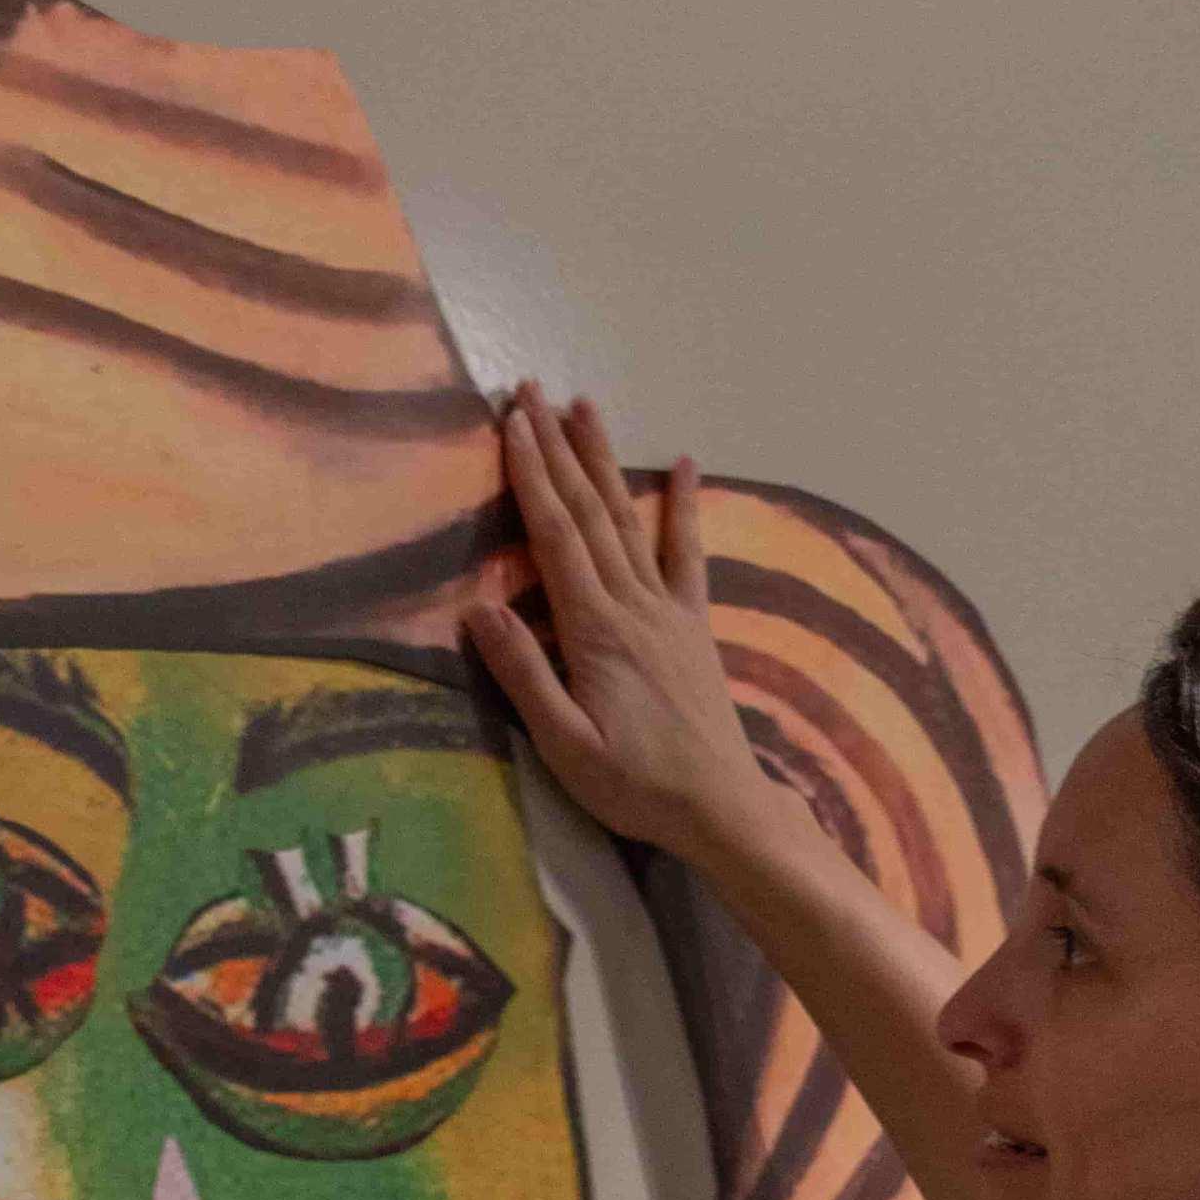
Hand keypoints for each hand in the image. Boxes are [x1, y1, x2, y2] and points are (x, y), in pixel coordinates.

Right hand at [461, 385, 771, 866]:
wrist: (720, 806)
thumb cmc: (634, 785)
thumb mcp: (563, 744)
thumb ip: (524, 674)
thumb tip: (479, 608)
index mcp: (595, 630)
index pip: (555, 536)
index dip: (531, 475)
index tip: (511, 423)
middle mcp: (634, 604)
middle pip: (589, 511)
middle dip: (557, 449)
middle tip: (530, 392)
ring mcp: (668, 609)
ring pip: (630, 519)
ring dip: (604, 460)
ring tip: (583, 407)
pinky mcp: (692, 624)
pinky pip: (688, 553)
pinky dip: (685, 506)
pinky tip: (685, 464)